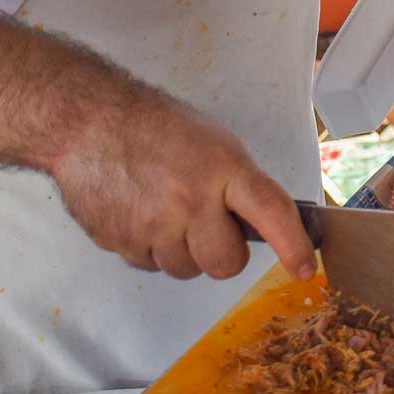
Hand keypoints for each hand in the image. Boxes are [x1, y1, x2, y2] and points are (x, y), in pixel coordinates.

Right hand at [51, 92, 316, 281]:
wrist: (88, 124)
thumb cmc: (156, 125)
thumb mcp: (213, 142)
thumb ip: (238, 183)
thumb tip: (261, 223)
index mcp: (223, 168)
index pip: (270, 212)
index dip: (292, 244)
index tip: (305, 267)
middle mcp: (191, 201)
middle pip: (225, 264)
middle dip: (222, 251)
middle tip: (209, 224)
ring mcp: (153, 227)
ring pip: (186, 270)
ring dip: (183, 251)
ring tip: (166, 210)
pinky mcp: (121, 243)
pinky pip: (151, 266)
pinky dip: (151, 249)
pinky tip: (141, 214)